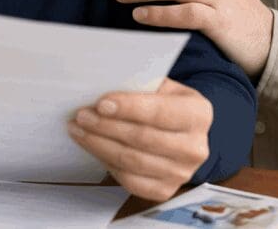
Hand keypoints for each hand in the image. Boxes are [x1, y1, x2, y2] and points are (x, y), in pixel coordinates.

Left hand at [68, 78, 211, 201]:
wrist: (182, 133)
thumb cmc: (165, 104)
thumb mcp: (162, 87)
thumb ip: (139, 86)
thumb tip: (102, 87)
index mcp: (198, 114)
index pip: (160, 112)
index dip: (128, 108)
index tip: (101, 104)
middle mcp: (195, 147)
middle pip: (142, 138)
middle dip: (106, 126)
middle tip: (81, 115)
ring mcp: (181, 173)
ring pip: (131, 161)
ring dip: (99, 144)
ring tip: (79, 130)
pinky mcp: (164, 190)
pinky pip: (129, 181)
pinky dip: (107, 163)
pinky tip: (94, 147)